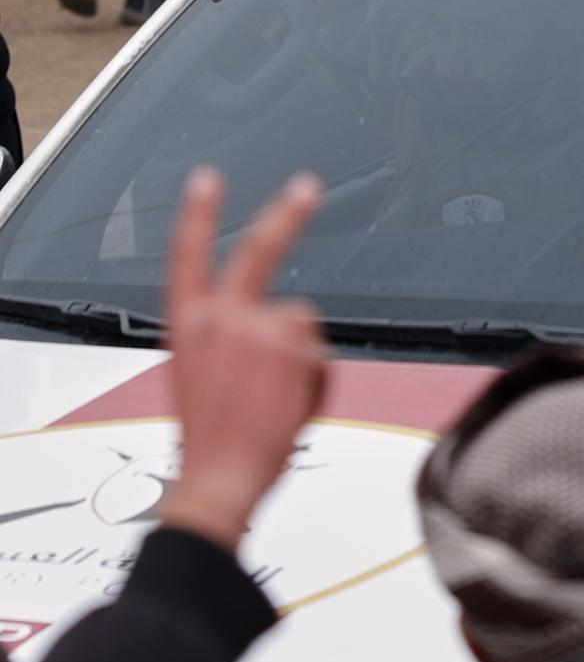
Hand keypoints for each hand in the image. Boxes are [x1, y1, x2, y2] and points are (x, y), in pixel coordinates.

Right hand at [159, 168, 327, 552]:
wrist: (217, 481)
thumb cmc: (211, 439)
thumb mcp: (199, 377)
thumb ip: (226, 339)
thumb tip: (266, 322)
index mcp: (186, 326)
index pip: (187, 257)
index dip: (198, 215)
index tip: (207, 180)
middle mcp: (220, 319)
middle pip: (259, 252)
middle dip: (285, 214)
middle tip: (308, 186)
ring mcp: (258, 330)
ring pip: (300, 321)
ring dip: (299, 353)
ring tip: (275, 397)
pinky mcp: (292, 347)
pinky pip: (319, 348)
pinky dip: (315, 373)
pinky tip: (290, 401)